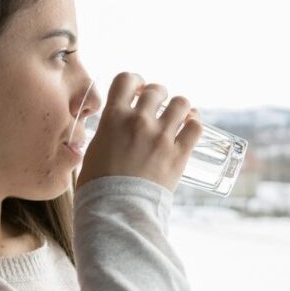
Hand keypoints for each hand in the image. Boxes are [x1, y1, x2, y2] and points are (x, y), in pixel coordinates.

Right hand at [76, 72, 202, 192]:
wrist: (117, 211)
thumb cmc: (98, 187)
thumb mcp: (93, 151)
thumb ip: (106, 135)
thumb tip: (111, 132)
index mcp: (114, 118)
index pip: (126, 79)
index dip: (134, 82)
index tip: (137, 91)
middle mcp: (139, 121)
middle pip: (157, 90)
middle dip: (158, 95)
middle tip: (157, 107)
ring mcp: (162, 137)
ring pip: (181, 103)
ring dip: (180, 107)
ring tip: (177, 116)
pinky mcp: (179, 154)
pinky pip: (196, 127)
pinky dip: (195, 124)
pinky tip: (190, 126)